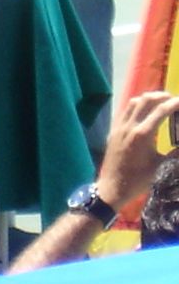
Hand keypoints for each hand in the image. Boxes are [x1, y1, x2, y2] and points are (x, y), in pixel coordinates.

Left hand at [97, 91, 178, 206]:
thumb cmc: (139, 179)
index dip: (174, 104)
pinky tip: (144, 110)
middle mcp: (129, 126)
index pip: (161, 111)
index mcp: (142, 134)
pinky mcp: (113, 130)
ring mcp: (119, 127)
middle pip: (145, 101)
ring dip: (147, 98)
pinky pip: (125, 111)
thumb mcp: (162, 166)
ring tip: (161, 101)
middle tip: (174, 99)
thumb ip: (176, 152)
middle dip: (161, 96)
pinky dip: (136, 105)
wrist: (112, 187)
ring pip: (133, 103)